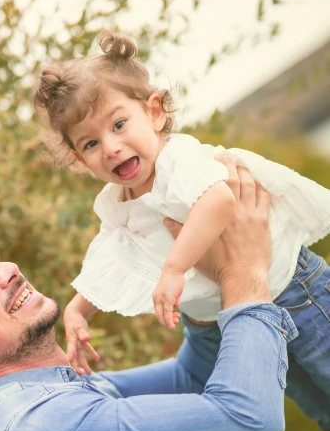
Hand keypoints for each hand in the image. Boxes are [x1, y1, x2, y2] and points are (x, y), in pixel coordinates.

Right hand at [64, 310, 99, 374]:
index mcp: (71, 340)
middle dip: (76, 366)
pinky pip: (87, 349)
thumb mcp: (79, 326)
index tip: (69, 364)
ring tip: (89, 373)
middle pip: (74, 357)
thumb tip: (87, 339)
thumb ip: (83, 333)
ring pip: (80, 356)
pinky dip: (92, 354)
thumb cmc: (75, 321)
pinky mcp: (82, 342)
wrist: (73, 315)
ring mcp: (77, 344)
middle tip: (79, 375)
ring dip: (85, 364)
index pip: (71, 350)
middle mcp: (73, 344)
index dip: (70, 357)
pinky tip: (97, 359)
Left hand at [152, 269, 182, 328]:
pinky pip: (167, 312)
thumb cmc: (173, 280)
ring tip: (175, 322)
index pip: (158, 311)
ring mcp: (161, 299)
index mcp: (156, 297)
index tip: (170, 321)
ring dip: (169, 321)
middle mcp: (156, 299)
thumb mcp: (172, 292)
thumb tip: (175, 305)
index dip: (163, 318)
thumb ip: (172, 299)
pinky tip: (173, 322)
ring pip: (163, 315)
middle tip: (172, 325)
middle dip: (165, 322)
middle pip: (159, 315)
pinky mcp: (167, 299)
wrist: (174, 270)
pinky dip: (169, 319)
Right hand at [163, 153, 272, 307]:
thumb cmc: (217, 266)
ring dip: (246, 172)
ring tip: (241, 164)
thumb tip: (166, 220)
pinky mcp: (263, 222)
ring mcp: (251, 214)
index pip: (218, 184)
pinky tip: (259, 182)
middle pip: (235, 179)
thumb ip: (179, 233)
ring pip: (251, 185)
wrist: (242, 276)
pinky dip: (262, 187)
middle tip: (226, 154)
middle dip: (231, 164)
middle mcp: (235, 210)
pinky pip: (265, 198)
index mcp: (217, 215)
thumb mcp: (195, 249)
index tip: (214, 157)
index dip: (218, 168)